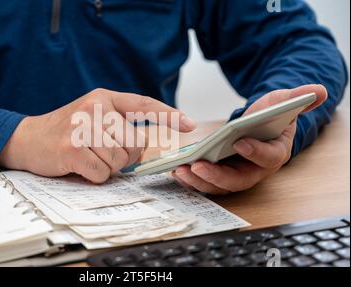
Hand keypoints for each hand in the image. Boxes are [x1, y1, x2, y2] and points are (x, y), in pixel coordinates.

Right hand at [0, 88, 195, 182]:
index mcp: (104, 97)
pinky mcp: (71, 149)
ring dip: (107, 167)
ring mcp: (82, 128)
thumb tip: (149, 144)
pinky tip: (79, 165)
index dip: (168, 115)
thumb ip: (119, 123)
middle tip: (104, 152)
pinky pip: (102, 172)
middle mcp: (94, 108)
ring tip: (89, 156)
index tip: (189, 125)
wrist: (28, 138)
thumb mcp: (92, 115)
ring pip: (120, 160)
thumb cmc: (66, 130)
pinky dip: (94, 175)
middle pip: (135, 143)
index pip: (143, 104)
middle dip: (125, 156)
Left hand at [172, 84, 327, 194]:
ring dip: (199, 181)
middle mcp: (255, 170)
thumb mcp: (280, 102)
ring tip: (181, 170)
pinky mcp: (220, 176)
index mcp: (275, 153)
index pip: (269, 157)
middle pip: (237, 180)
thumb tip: (319, 90)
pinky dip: (192, 179)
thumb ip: (295, 98)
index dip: (256, 152)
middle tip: (197, 166)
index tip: (240, 142)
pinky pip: (206, 183)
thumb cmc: (269, 116)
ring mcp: (236, 175)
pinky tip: (177, 170)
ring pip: (219, 186)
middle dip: (217, 176)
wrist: (257, 126)